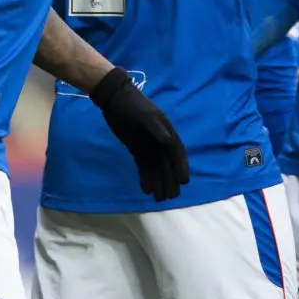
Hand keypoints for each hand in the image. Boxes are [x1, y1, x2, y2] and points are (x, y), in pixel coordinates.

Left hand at [91, 67, 189, 201]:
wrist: (115, 99)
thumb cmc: (132, 105)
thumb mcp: (144, 114)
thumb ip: (156, 128)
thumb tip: (168, 141)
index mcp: (166, 131)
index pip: (176, 152)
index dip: (181, 167)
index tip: (184, 181)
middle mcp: (160, 141)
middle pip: (168, 164)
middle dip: (170, 180)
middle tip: (170, 196)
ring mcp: (148, 146)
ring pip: (156, 168)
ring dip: (158, 182)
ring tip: (158, 199)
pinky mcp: (137, 149)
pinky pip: (143, 166)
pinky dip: (146, 178)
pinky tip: (146, 190)